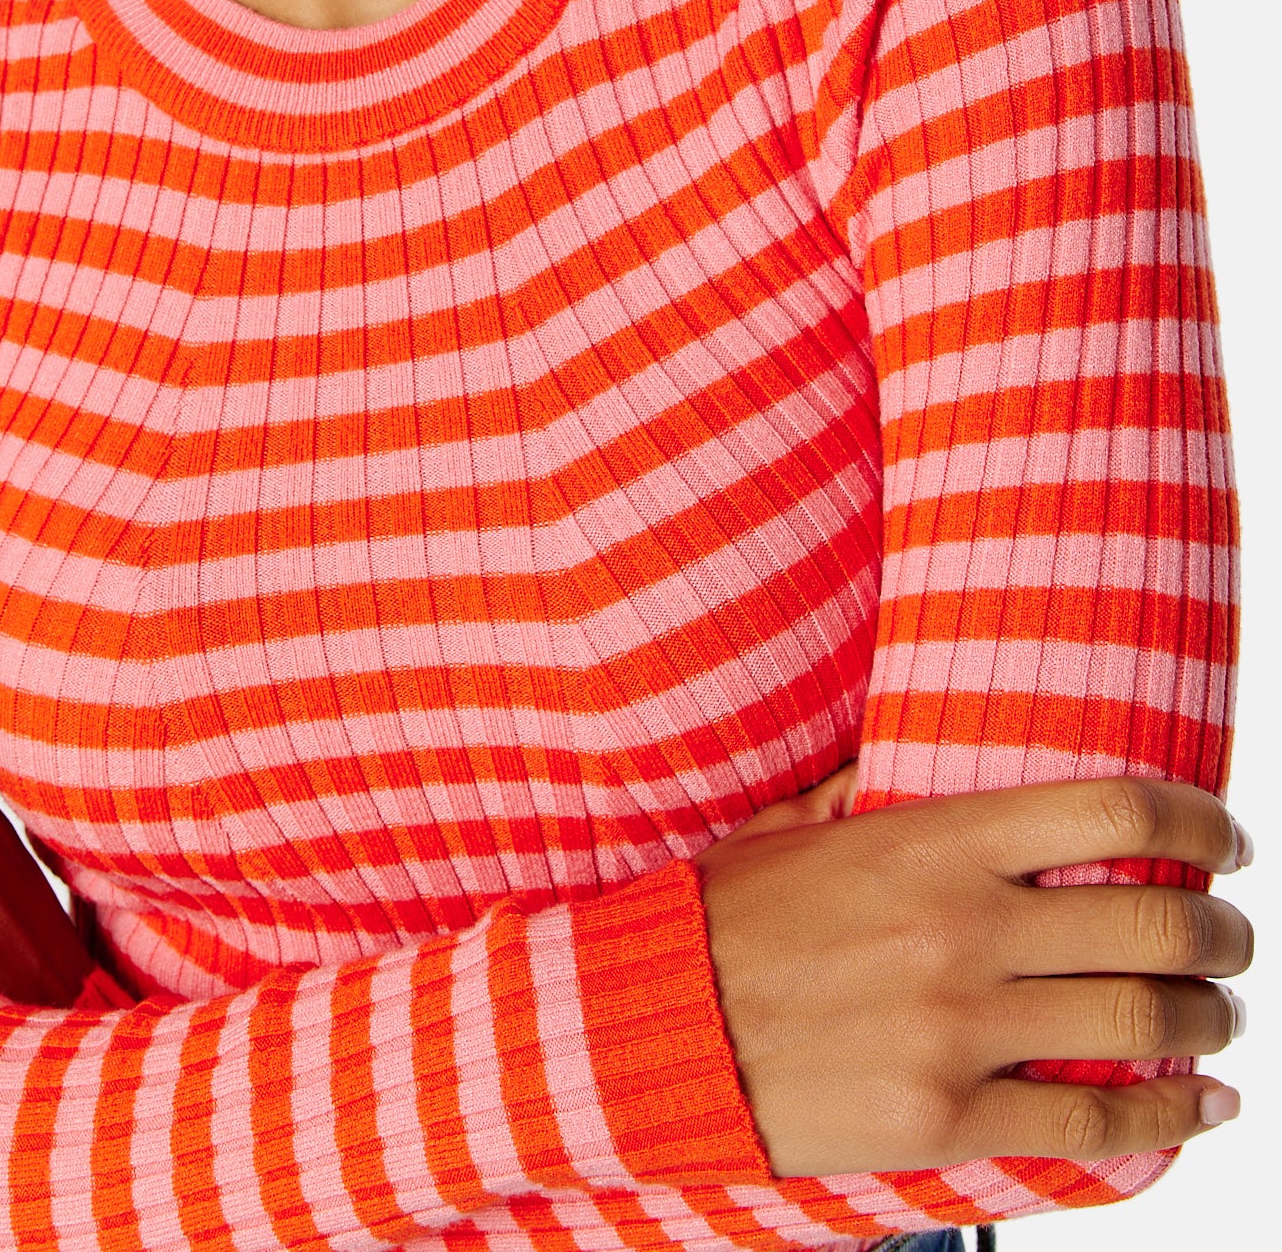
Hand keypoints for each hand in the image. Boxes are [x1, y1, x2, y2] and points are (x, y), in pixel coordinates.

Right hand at [696, 773, 1252, 1176]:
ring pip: (1140, 1022)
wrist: (659, 1025)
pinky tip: (1202, 1104)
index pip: (1109, 809)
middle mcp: (961, 928)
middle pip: (1150, 921)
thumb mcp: (797, 825)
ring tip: (1221, 1016)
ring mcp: (958, 1027)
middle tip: (1232, 938)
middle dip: (1220, 933)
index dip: (1194, 820)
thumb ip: (871, 790)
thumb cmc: (723, 919)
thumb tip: (914, 762)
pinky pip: (1091, 1121)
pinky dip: (1170, 1117)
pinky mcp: (945, 1114)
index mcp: (931, 840)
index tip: (1222, 837)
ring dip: (1209, 1020)